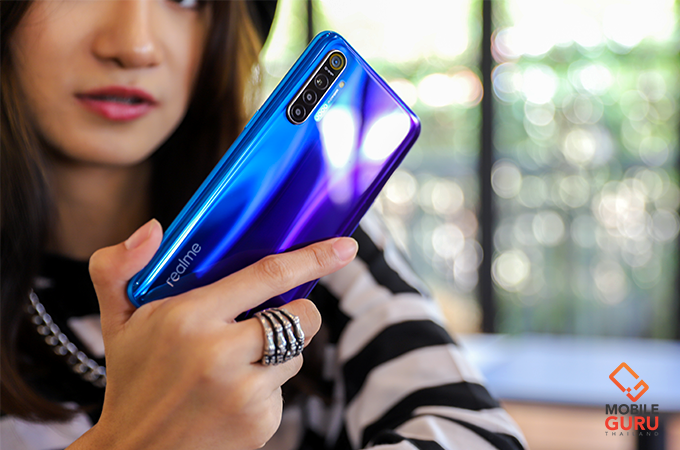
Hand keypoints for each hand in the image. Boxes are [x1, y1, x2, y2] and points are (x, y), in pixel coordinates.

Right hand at [70, 219, 357, 449]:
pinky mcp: (260, 422)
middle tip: (275, 314)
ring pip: (296, 353)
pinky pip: (284, 388)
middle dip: (300, 310)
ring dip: (279, 350)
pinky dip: (268, 385)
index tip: (344, 247)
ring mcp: (245, 393)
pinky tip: (234, 394)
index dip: (313, 257)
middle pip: (300, 316)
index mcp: (189, 319)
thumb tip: (153, 229)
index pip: (268, 276)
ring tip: (237, 361)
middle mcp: (221, 355)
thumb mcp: (116, 320)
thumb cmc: (132, 380)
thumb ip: (119, 267)